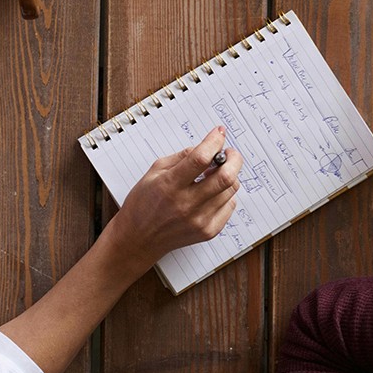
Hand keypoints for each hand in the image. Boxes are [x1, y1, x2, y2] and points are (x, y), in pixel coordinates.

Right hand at [104, 126, 242, 271]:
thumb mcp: (154, 172)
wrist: (138, 239)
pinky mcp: (208, 231)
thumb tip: (208, 147)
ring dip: (230, 175)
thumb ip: (181, 157)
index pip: (200, 158)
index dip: (214, 141)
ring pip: (231, 190)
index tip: (219, 133)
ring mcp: (199, 220)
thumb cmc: (143, 203)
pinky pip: (230, 205)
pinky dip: (226, 194)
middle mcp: (186, 204)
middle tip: (229, 153)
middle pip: (225, 176)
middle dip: (234, 158)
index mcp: (169, 185)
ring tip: (217, 173)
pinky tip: (213, 192)